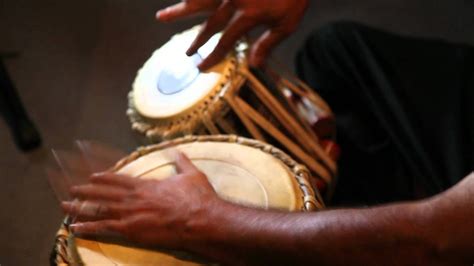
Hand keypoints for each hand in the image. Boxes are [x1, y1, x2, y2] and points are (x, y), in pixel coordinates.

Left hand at [61, 152, 219, 248]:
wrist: (201, 220)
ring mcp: (131, 214)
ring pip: (98, 209)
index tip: (92, 176)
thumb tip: (176, 149)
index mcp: (146, 185)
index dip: (103, 178)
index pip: (119, 179)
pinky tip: (75, 229)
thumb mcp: (191, 174)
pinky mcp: (132, 231)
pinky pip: (104, 229)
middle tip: (71, 189)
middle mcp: (134, 198)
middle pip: (103, 193)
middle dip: (85, 191)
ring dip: (79, 208)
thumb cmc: (198, 199)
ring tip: (65, 206)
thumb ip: (181, 161)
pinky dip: (88, 228)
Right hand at [156, 0, 308, 68]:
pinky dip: (194, 0)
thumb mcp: (287, 23)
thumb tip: (254, 65)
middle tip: (186, 52)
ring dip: (181, 9)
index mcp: (248, 14)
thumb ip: (268, 43)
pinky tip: (185, 1)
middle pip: (208, 23)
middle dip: (197, 40)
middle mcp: (234, 0)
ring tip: (162, 16)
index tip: (202, 66)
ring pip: (200, 1)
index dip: (213, 55)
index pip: (225, 41)